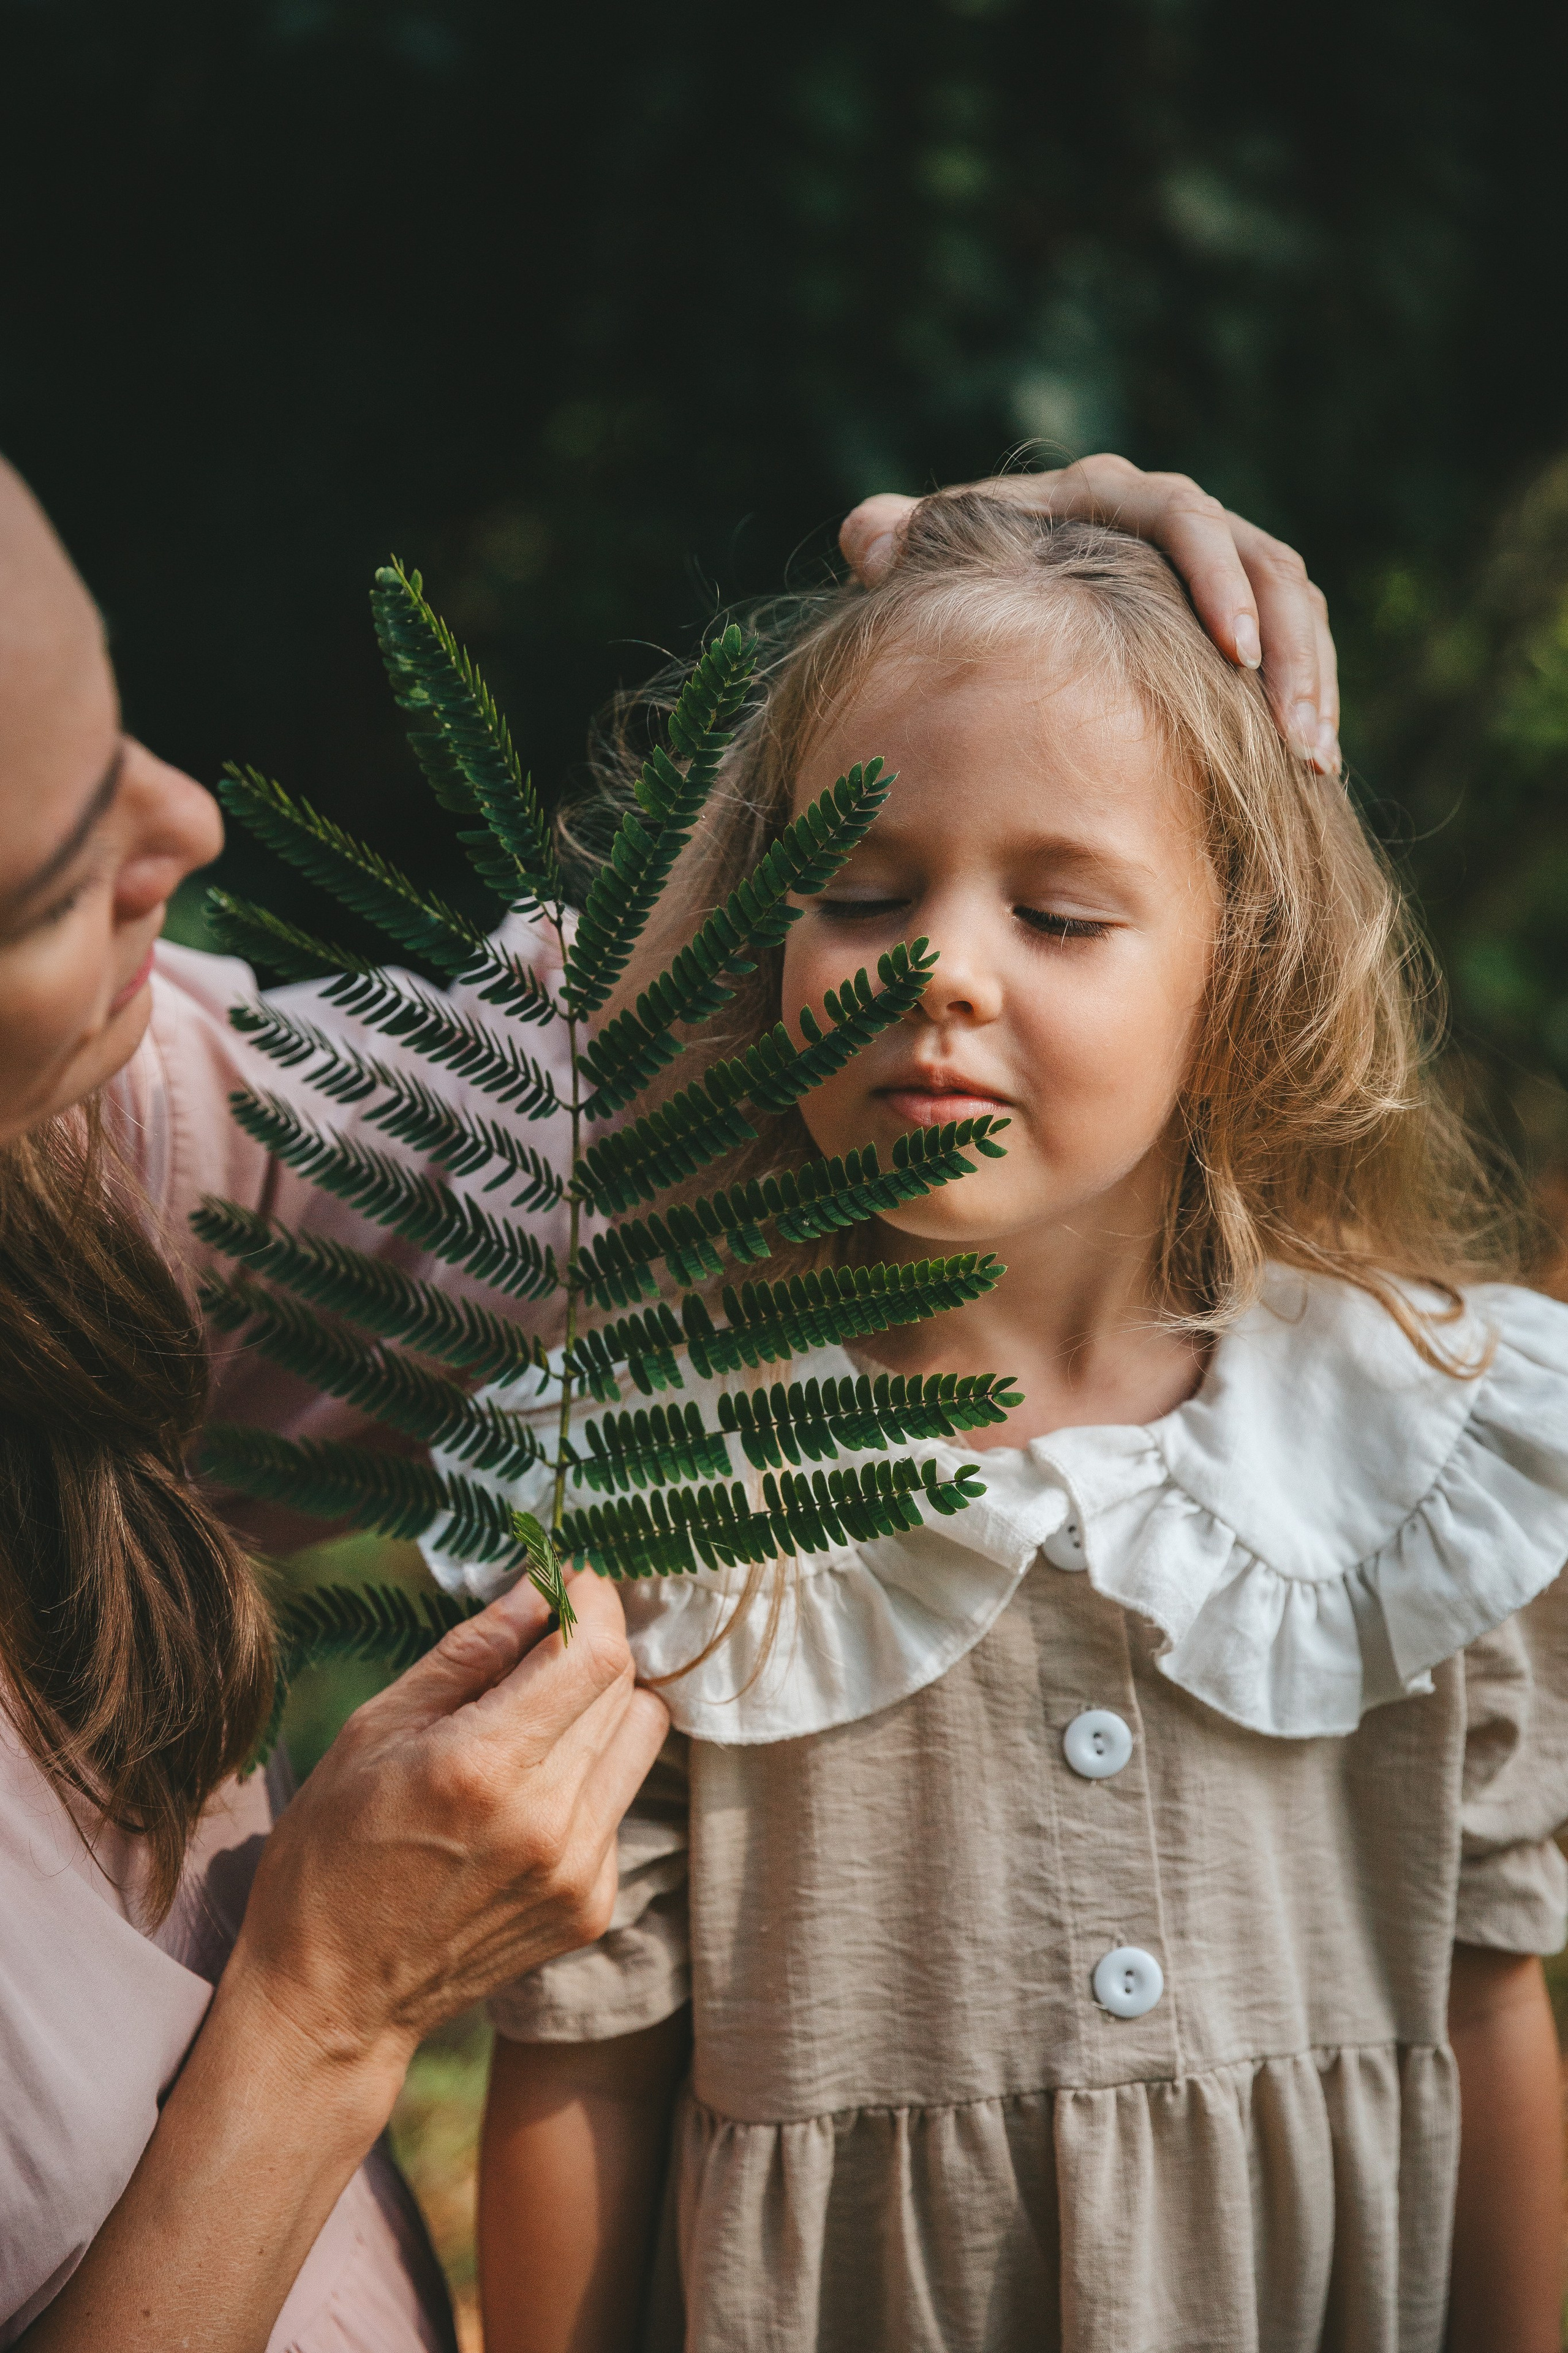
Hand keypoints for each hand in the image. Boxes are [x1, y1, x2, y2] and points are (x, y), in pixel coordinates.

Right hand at [231, 1568, 667, 2101]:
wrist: (334, 1998)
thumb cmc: (332, 1853)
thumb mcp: (375, 1730)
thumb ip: (469, 1654)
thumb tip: (538, 1590)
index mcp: (484, 1767)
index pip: (594, 1654)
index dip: (594, 1602)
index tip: (570, 1583)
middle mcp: (548, 1821)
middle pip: (626, 1689)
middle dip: (590, 1649)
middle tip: (538, 1649)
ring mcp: (579, 1872)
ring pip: (639, 1740)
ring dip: (598, 1711)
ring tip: (530, 1725)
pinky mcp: (593, 1906)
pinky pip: (619, 1803)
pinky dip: (587, 1778)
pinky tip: (524, 1798)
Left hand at [841, 455, 1340, 776]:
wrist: (983, 589)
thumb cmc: (951, 571)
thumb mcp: (925, 555)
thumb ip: (896, 542)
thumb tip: (867, 535)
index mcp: (1105, 494)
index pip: (1182, 515)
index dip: (1215, 579)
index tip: (1232, 651)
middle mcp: (1172, 515)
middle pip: (1264, 563)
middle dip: (1288, 651)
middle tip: (1295, 734)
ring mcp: (1214, 563)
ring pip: (1293, 605)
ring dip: (1311, 682)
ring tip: (1316, 762)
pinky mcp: (1234, 611)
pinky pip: (1292, 644)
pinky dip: (1306, 698)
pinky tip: (1312, 768)